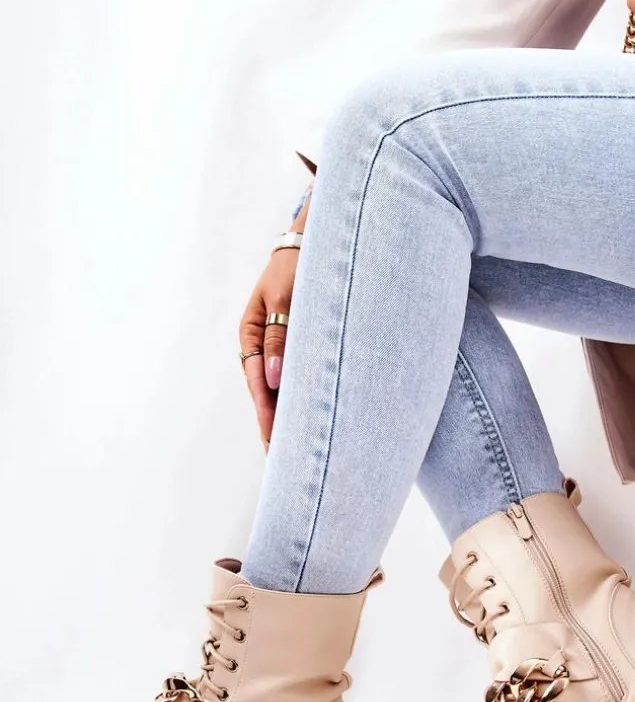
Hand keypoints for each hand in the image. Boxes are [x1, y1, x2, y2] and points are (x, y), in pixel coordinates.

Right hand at [240, 191, 310, 448]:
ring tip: (291, 450)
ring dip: (285, 415)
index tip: (272, 437)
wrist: (317, 243)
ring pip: (279, 388)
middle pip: (265, 390)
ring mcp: (278, 345)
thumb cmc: (299, 267)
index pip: (256, 379)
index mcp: (251, 331)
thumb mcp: (285, 299)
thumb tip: (274, 381)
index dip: (264, 410)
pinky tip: (304, 420)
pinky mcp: (296, 345)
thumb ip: (281, 338)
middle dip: (272, 423)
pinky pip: (294, 377)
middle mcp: (261, 342)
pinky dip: (297, 398)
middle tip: (279, 458)